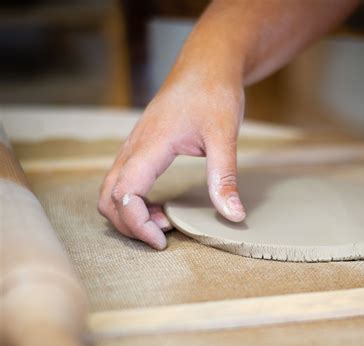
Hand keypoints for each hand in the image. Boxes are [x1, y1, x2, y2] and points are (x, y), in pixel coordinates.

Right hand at [98, 73, 245, 248]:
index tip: (163, 241)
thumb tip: (233, 215)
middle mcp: (133, 147)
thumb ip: (224, 177)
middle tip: (162, 236)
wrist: (207, 64)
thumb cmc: (213, 93)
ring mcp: (133, 147)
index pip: (125, 194)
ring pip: (111, 191)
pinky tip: (161, 207)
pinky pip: (122, 182)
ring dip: (129, 214)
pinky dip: (133, 202)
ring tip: (163, 223)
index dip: (137, 224)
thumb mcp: (224, 135)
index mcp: (150, 145)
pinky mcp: (140, 148)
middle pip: (108, 198)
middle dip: (128, 225)